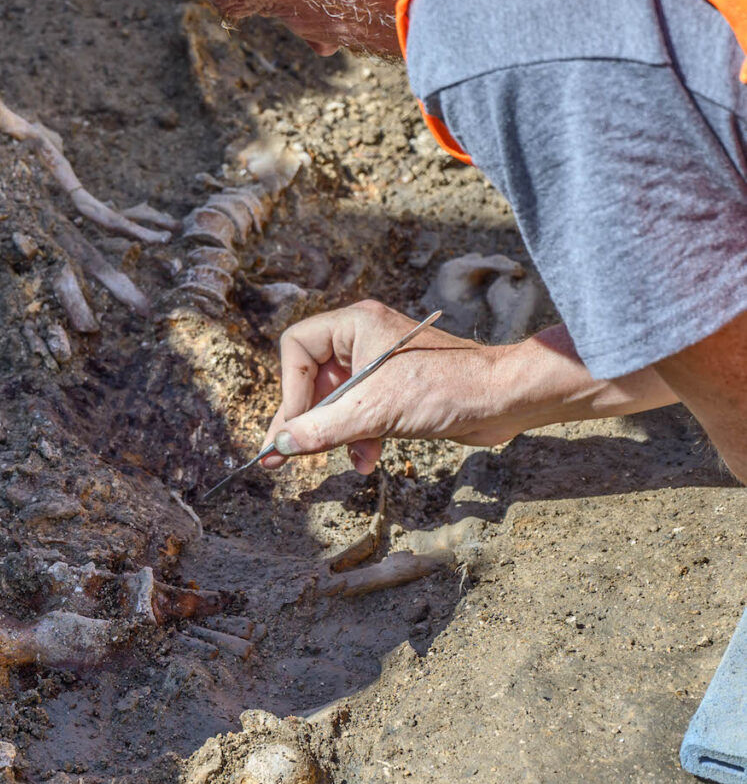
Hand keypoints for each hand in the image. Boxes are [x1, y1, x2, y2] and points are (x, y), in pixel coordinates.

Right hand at [262, 300, 671, 474]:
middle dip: (309, 420)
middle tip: (283, 457)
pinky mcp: (397, 391)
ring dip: (337, 434)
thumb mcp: (374, 411)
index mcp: (356, 324)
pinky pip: (361, 413)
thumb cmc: (447, 388)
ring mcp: (381, 366)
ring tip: (344, 459)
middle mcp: (365, 339)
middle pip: (312, 379)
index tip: (292, 429)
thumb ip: (321, 430)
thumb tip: (280, 447)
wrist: (504, 400)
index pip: (297, 349)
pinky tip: (367, 459)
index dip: (290, 391)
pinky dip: (359, 437)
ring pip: (336, 401)